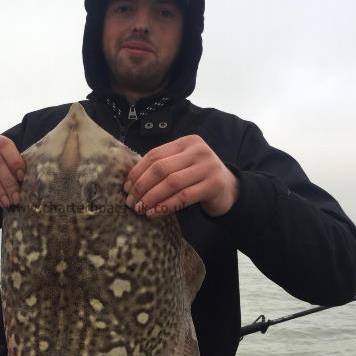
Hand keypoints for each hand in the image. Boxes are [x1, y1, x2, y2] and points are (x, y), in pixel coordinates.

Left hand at [124, 135, 238, 216]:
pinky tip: (154, 213)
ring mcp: (207, 166)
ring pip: (171, 183)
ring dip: (151, 198)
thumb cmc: (198, 178)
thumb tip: (130, 182)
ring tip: (140, 209)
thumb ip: (163, 167)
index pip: (155, 155)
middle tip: (131, 202)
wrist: (229, 189)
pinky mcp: (213, 184)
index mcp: (186, 142)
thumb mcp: (182, 165)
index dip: (137, 172)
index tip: (126, 188)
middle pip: (161, 168)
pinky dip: (166, 206)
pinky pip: (183, 196)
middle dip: (142, 186)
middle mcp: (198, 150)